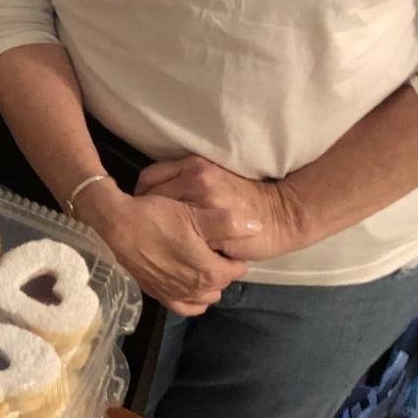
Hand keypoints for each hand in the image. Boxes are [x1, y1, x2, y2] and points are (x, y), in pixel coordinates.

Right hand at [74, 180, 260, 314]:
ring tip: (200, 262)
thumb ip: (228, 222)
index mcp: (208, 271)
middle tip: (214, 247)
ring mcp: (174, 295)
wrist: (115, 226)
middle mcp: (194, 290)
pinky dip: (191, 299)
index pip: (236, 268)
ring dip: (207, 284)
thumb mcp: (193, 213)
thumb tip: (257, 226)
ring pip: (204, 297)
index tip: (226, 239)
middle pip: (220, 283)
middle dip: (222, 268)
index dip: (234, 253)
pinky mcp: (157, 295)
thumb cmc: (156, 216)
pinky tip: (187, 284)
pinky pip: (184, 306)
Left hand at [135, 154, 305, 261]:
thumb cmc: (242, 196)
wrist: (278, 214)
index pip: (148, 178)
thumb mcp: (210, 176)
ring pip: (162, 218)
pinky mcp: (213, 229)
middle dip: (143, 214)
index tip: (139, 208)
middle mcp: (195, 179)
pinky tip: (174, 252)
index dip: (140, 195)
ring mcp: (203, 203)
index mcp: (192, 165)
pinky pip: (182, 238)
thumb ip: (183, 180)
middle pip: (150, 198)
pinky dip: (174, 247)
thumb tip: (149, 194)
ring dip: (156, 231)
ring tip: (157, 240)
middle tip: (145, 227)